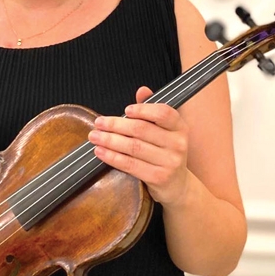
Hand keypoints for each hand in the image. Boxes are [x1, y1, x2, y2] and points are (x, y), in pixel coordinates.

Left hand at [87, 86, 189, 206]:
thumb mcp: (163, 131)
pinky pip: (131, 164)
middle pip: (142, 129)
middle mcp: (178, 143)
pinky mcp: (159, 177)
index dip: (143, 109)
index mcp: (179, 127)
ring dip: (110, 140)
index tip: (125, 110)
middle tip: (98, 123)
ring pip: (134, 147)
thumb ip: (151, 110)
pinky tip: (100, 152)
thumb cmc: (165, 153)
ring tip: (95, 137)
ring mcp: (170, 162)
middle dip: (116, 125)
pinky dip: (112, 157)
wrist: (177, 185)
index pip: (163, 113)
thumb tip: (142, 90)